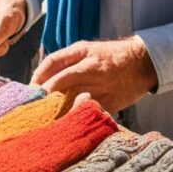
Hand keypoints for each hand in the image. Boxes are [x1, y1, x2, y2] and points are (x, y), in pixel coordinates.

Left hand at [30, 36, 157, 113]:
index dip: (39, 74)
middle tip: (33, 103)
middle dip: (45, 93)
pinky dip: (77, 117)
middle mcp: (91, 67)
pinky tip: (67, 123)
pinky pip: (90, 111)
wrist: (141, 63)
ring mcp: (101, 85)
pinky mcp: (110, 101)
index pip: (54, 61)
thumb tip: (40, 76)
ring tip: (45, 116)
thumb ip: (65, 60)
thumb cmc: (108, 56)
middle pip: (62, 80)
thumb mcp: (86, 49)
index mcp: (82, 51)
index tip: (30, 87)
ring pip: (74, 98)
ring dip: (58, 108)